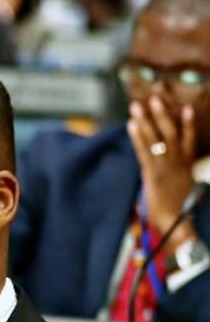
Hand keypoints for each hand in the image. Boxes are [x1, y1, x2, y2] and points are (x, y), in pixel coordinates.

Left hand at [127, 96, 197, 247]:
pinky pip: (144, 151)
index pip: (188, 139)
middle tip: (155, 96)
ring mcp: (165, 166)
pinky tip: (131, 125)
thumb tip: (177, 177)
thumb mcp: (183, 191)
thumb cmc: (180, 212)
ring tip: (138, 105)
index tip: (187, 107)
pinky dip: (138, 137)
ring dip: (147, 120)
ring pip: (156, 138)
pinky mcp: (152, 174)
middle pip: (171, 132)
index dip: (187, 123)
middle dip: (163, 114)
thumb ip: (179, 179)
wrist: (179, 225)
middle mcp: (178, 162)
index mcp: (186, 166)